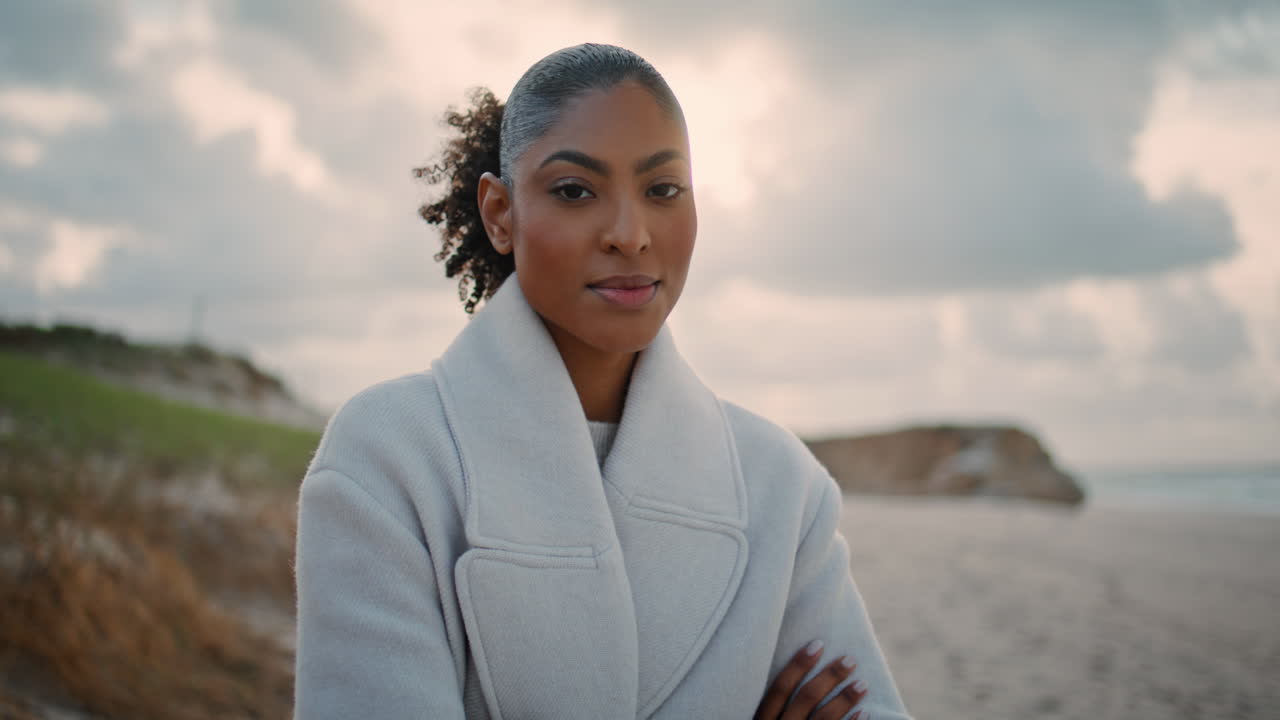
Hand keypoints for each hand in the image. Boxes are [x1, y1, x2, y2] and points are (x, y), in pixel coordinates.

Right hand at [754, 640, 869, 719]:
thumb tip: (786, 668)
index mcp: (763, 718)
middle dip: (829, 678)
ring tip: (862, 684)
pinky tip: (865, 712)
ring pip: (824, 718)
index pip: (780, 688)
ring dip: (845, 699)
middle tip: (849, 661)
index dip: (798, 665)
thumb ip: (771, 705)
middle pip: (806, 698)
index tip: (817, 644)